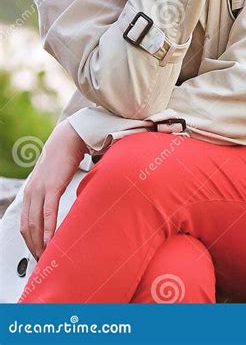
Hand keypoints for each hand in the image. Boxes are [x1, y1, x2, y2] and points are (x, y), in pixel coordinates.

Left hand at [20, 120, 87, 259]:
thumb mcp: (51, 179)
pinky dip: (49, 229)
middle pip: (27, 227)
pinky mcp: (52, 187)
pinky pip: (48, 213)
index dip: (29, 241)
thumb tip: (54, 211)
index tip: (38, 253)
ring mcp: (40, 190)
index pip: (24, 224)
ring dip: (40, 242)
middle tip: (42, 260)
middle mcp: (31, 193)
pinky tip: (51, 240)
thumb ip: (49, 195)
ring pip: (35, 223)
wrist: (68, 139)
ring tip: (47, 254)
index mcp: (30, 192)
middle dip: (33, 246)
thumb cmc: (62, 159)